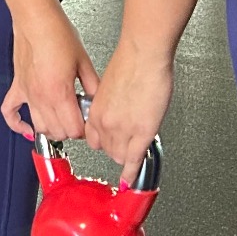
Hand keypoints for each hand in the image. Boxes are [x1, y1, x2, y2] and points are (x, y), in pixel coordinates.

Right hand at [0, 7, 98, 144]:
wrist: (36, 18)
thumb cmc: (57, 33)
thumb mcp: (84, 60)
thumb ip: (93, 85)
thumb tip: (98, 100)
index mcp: (59, 92)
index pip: (73, 130)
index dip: (85, 129)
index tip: (89, 120)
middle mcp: (41, 96)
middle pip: (57, 133)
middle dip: (71, 130)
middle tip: (79, 117)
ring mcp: (28, 93)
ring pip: (39, 128)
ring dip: (52, 130)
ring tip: (62, 120)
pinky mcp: (18, 86)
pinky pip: (9, 112)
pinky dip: (17, 124)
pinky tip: (27, 128)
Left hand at [81, 39, 172, 184]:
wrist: (143, 54)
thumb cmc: (131, 62)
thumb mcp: (110, 86)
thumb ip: (110, 104)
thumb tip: (116, 111)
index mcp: (95, 109)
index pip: (93, 138)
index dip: (104, 140)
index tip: (108, 144)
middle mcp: (104, 122)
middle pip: (106, 150)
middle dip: (117, 148)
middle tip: (128, 144)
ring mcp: (122, 130)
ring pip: (120, 156)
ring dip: (127, 156)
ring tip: (136, 151)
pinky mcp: (141, 132)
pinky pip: (134, 160)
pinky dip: (132, 174)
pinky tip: (131, 181)